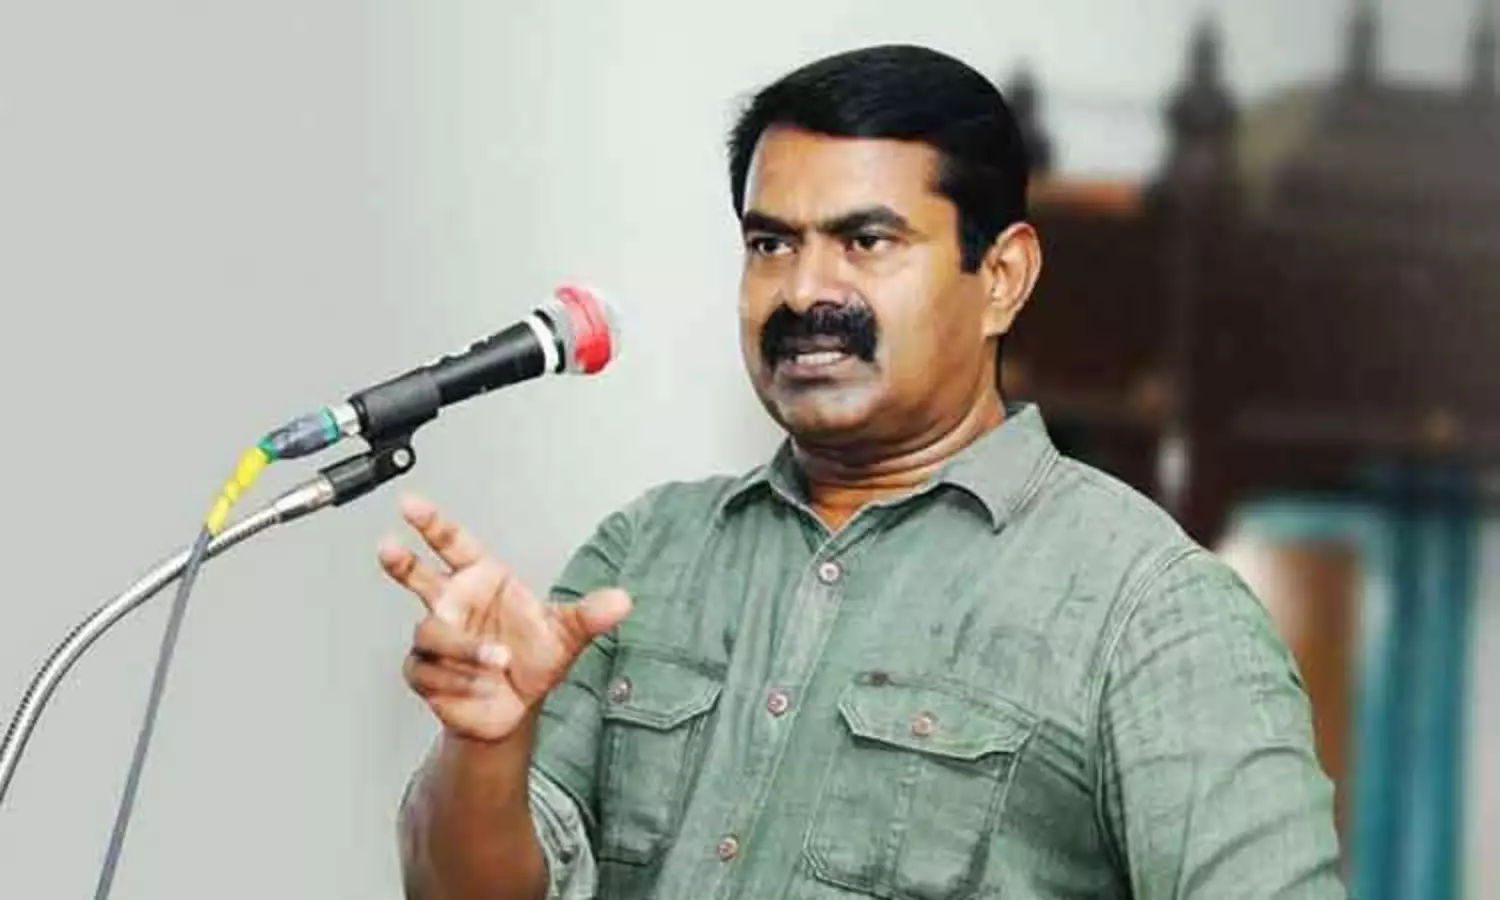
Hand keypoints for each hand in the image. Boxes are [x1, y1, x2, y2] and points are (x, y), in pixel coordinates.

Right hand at [379, 494, 631, 741]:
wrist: (516, 708)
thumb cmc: (534, 660)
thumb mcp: (567, 635)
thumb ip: (590, 615)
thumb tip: (621, 601)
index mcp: (483, 581)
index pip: (454, 545)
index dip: (433, 524)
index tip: (412, 504)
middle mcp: (455, 604)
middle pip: (418, 577)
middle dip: (402, 562)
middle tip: (389, 545)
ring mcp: (438, 637)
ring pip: (432, 633)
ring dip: (464, 649)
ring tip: (497, 660)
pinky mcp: (426, 672)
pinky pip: (429, 671)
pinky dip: (458, 680)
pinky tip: (480, 685)